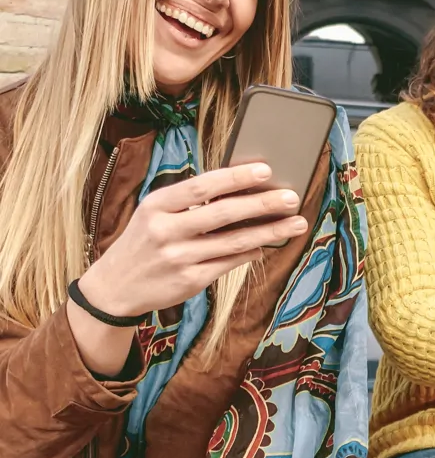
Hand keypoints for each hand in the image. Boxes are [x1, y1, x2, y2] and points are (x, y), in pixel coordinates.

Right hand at [78, 164, 308, 317]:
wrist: (114, 287)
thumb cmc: (144, 241)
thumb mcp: (154, 214)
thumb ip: (189, 202)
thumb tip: (240, 188)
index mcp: (157, 205)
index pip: (202, 186)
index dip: (236, 177)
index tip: (266, 170)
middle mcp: (166, 230)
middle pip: (224, 213)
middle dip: (263, 204)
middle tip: (292, 198)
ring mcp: (179, 257)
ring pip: (234, 242)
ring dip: (270, 232)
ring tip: (296, 224)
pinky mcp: (190, 280)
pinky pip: (229, 262)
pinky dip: (251, 252)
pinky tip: (266, 245)